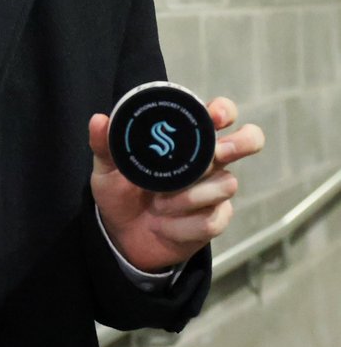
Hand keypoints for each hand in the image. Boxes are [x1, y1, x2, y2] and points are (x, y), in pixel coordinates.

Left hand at [89, 97, 264, 272]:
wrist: (122, 235)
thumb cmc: (120, 192)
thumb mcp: (106, 168)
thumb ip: (104, 145)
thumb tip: (99, 120)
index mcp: (184, 140)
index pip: (216, 115)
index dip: (223, 111)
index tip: (215, 115)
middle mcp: (207, 160)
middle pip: (247, 141)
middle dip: (242, 142)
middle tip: (220, 152)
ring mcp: (215, 190)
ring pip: (225, 184)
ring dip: (190, 196)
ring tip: (160, 204)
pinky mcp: (216, 220)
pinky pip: (211, 219)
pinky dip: (183, 225)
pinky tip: (166, 225)